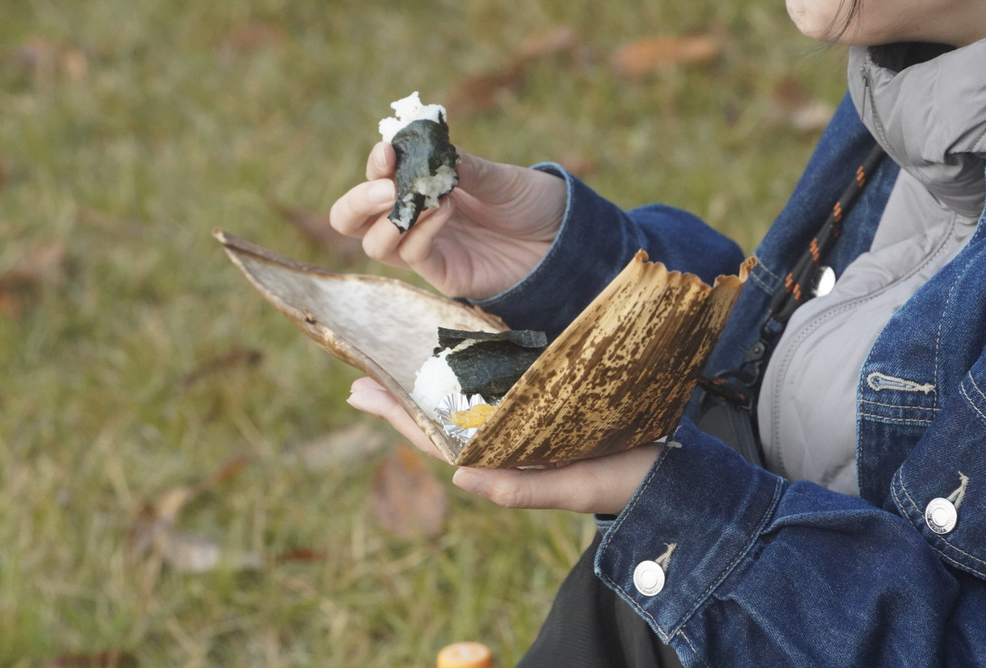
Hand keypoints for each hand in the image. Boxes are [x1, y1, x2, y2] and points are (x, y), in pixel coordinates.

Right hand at [329, 143, 566, 299]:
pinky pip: (413, 256)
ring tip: (425, 197)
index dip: (374, 165)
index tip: (388, 150)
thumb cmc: (529, 203)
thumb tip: (431, 143)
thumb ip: (464, 165)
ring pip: (374, 243)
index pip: (375, 179)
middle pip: (352, 220)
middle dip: (357, 202)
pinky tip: (445, 210)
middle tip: (385, 187)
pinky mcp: (444, 274)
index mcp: (419, 189)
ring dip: (390, 219)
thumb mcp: (498, 177)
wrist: (563, 239)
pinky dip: (421, 232)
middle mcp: (413, 220)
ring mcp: (425, 249)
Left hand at [348, 376, 661, 514]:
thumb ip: (521, 489)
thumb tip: (459, 478)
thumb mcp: (575, 488)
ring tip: (393, 359)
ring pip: (464, 401)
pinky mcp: (547, 403)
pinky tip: (454, 355)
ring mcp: (524, 423)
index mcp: (506, 462)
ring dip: (428, 382)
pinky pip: (498, 386)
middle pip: (441, 417)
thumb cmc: (625, 481)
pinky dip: (472, 370)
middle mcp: (507, 442)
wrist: (670, 470)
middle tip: (358, 375)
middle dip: (400, 396)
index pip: (440, 439)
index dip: (400, 417)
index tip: (362, 392)